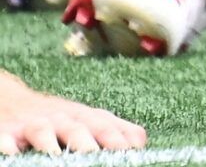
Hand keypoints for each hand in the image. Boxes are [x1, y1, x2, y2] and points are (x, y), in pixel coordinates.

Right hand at [0, 73, 145, 154]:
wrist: (15, 100)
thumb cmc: (61, 118)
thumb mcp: (89, 119)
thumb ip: (117, 130)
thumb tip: (140, 143)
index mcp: (87, 119)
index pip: (108, 128)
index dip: (119, 140)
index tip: (130, 153)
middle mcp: (63, 120)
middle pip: (78, 129)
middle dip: (88, 142)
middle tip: (96, 158)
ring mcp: (35, 124)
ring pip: (43, 131)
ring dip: (49, 143)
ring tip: (56, 157)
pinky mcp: (8, 131)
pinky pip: (6, 139)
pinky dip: (8, 146)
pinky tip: (12, 154)